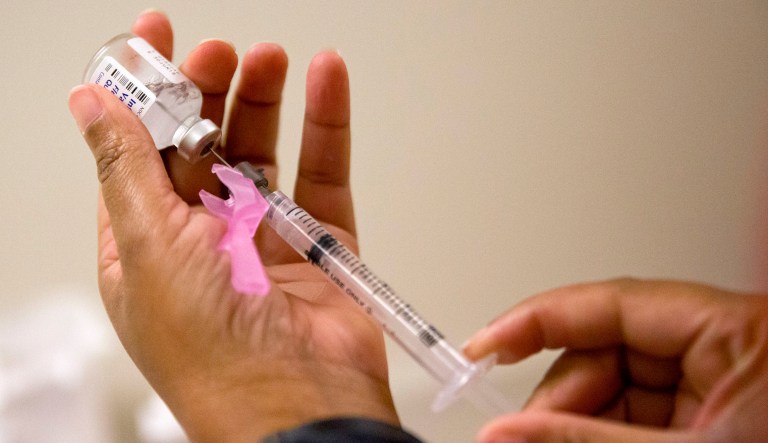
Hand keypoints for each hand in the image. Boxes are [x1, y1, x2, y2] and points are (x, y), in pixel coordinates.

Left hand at [68, 11, 396, 440]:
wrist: (297, 403)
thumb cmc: (211, 352)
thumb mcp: (149, 246)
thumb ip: (124, 167)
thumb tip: (88, 105)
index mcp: (148, 244)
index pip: (138, 152)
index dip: (144, 94)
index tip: (155, 39)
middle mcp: (204, 240)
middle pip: (203, 146)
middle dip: (208, 93)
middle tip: (220, 54)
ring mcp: (264, 239)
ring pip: (264, 153)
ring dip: (265, 102)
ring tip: (270, 58)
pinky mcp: (318, 243)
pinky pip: (323, 173)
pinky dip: (326, 125)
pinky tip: (326, 81)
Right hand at [464, 278, 767, 441]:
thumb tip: (509, 431)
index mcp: (737, 331)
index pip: (612, 302)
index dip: (538, 319)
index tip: (487, 345)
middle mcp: (725, 348)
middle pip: (607, 348)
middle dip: (560, 396)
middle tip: (519, 434)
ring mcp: (717, 384)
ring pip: (616, 386)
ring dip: (577, 420)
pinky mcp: (712, 416)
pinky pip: (635, 413)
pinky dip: (603, 434)